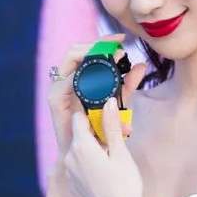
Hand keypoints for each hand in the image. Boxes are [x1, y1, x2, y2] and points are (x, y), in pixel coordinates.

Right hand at [47, 32, 145, 157]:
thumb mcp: (120, 104)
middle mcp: (67, 79)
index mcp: (81, 77)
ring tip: (111, 55)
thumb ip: (128, 86)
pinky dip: (80, 71)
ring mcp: (59, 88)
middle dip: (98, 43)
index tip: (122, 39)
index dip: (104, 41)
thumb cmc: (103, 131)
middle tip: (118, 45)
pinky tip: (98, 71)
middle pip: (78, 49)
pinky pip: (65, 79)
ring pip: (70, 57)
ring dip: (90, 52)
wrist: (90, 157)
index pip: (88, 50)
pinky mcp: (54, 99)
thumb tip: (142, 66)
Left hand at [64, 97, 146, 196]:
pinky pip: (79, 165)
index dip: (93, 114)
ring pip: (79, 150)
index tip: (108, 119)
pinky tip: (106, 172)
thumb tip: (108, 101)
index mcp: (80, 146)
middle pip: (79, 134)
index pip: (79, 117)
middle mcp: (69, 157)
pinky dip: (90, 162)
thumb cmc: (124, 186)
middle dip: (97, 132)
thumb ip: (111, 126)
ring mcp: (69, 173)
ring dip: (93, 148)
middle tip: (119, 139)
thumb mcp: (120, 153)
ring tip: (114, 157)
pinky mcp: (73, 185)